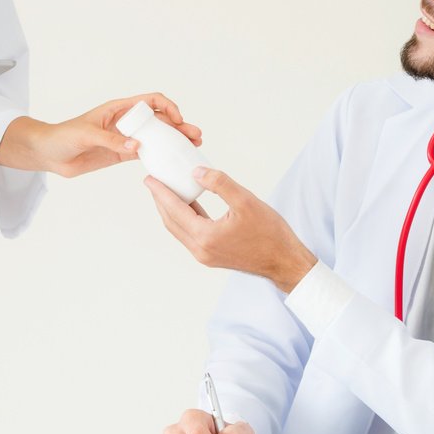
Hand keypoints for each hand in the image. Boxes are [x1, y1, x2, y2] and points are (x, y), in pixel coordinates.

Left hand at [0, 92, 201, 177]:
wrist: (48, 154)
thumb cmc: (63, 136)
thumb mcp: (87, 135)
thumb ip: (111, 141)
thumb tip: (137, 146)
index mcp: (119, 109)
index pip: (150, 101)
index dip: (167, 107)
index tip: (177, 119)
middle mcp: (125, 121)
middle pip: (159, 120)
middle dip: (179, 126)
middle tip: (195, 136)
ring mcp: (125, 138)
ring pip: (155, 137)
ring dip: (173, 141)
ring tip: (190, 147)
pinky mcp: (120, 154)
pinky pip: (145, 153)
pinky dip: (159, 156)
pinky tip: (171, 161)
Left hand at [144, 168, 317, 292]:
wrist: (284, 261)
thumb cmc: (269, 233)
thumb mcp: (246, 201)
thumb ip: (219, 184)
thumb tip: (196, 172)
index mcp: (205, 237)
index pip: (175, 210)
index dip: (161, 192)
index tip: (150, 179)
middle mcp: (200, 250)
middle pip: (171, 221)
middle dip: (160, 201)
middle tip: (153, 182)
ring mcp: (205, 255)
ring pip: (180, 229)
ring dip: (171, 210)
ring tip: (167, 191)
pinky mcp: (212, 256)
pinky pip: (191, 234)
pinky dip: (185, 218)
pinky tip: (190, 204)